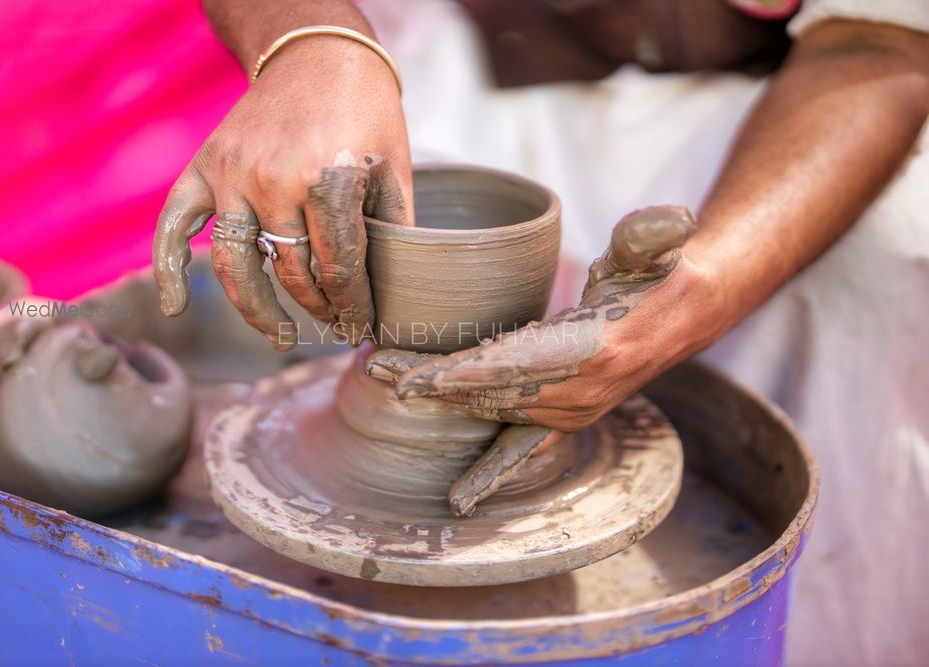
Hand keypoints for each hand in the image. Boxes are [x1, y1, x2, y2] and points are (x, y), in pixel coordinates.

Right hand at [153, 33, 412, 349]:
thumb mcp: (394, 170)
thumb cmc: (366, 112)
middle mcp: (274, 179)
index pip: (339, 268)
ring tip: (284, 337)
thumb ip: (390, 231)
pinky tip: (174, 307)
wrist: (318, 53)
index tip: (362, 326)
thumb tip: (391, 294)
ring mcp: (232, 174)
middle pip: (294, 272)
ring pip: (238, 264)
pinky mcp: (204, 167)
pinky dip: (168, 268)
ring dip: (259, 310)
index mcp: (329, 178)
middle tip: (337, 325)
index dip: (354, 307)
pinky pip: (175, 224)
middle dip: (322, 308)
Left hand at [367, 205, 708, 513]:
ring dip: (439, 401)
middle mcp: (578, 392)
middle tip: (374, 366)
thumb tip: (673, 219)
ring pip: (490, 410)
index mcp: (594, 350)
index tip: (414, 380)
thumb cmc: (655, 277)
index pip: (516, 365)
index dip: (464, 373)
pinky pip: (520, 448)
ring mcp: (569, 411)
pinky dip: (490, 472)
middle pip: (489, 389)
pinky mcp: (562, 417)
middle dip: (429, 381)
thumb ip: (653, 234)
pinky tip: (461, 499)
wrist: (678, 320)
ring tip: (385, 381)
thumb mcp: (653, 248)